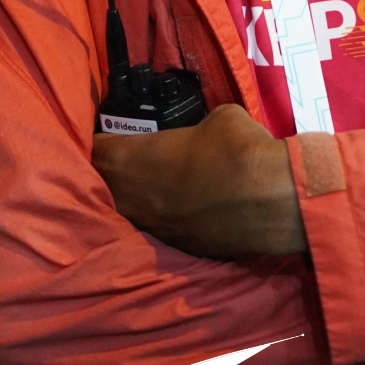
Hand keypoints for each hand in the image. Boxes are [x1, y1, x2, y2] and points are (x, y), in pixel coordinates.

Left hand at [92, 101, 305, 258]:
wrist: (270, 201)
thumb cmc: (237, 149)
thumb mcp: (218, 117)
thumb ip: (198, 125)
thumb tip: (203, 132)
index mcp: (134, 160)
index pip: (94, 150)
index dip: (96, 141)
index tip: (104, 134)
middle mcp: (134, 199)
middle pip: (101, 186)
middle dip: (106, 172)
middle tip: (121, 157)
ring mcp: (155, 228)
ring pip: (127, 212)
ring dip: (131, 197)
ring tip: (147, 182)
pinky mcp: (179, 247)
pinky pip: (157, 228)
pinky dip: (161, 216)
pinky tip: (180, 205)